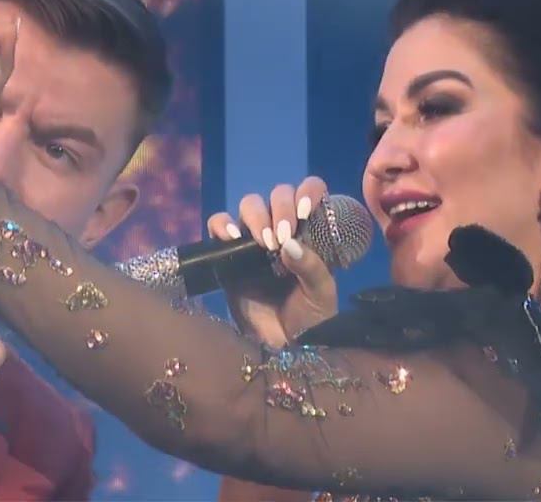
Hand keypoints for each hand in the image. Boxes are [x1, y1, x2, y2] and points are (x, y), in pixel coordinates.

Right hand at [206, 176, 337, 346]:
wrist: (284, 347)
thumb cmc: (311, 319)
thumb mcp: (321, 293)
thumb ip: (311, 266)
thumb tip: (289, 243)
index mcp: (311, 231)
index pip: (309, 192)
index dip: (307, 191)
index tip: (305, 212)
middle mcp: (282, 228)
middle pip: (277, 194)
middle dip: (280, 208)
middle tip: (281, 237)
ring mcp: (253, 240)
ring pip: (249, 204)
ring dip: (256, 215)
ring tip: (262, 243)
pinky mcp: (227, 254)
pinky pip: (218, 225)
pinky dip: (222, 224)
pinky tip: (232, 238)